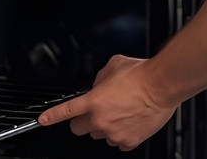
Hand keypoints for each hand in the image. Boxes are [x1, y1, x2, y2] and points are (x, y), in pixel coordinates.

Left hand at [38, 55, 175, 150]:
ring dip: (106, 127)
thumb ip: (100, 78)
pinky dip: (123, 134)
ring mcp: (114, 133)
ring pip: (101, 136)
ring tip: (123, 112)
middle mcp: (100, 119)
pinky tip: (132, 121)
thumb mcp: (114, 65)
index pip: (66, 111)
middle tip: (97, 112)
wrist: (163, 85)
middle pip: (79, 129)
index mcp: (93, 100)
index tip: (43, 120)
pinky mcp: (129, 141)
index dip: (52, 117)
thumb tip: (99, 85)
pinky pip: (119, 142)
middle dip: (84, 121)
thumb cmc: (142, 74)